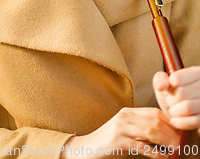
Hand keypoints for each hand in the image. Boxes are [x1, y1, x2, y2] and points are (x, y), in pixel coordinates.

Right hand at [60, 107, 179, 157]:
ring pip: (150, 131)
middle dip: (171, 132)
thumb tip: (162, 134)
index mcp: (128, 112)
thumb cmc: (108, 142)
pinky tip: (162, 158)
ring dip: (166, 141)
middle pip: (155, 120)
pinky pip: (141, 146)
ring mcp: (120, 128)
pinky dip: (155, 153)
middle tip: (180, 143)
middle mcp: (125, 116)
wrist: (86, 148)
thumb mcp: (125, 130)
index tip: (179, 133)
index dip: (169, 122)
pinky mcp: (117, 141)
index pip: (154, 112)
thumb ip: (140, 129)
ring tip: (175, 150)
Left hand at [153, 66, 199, 133]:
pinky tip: (175, 120)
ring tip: (173, 110)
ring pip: (187, 107)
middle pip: (181, 94)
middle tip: (170, 103)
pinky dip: (180, 122)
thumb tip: (160, 87)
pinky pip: (194, 121)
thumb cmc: (175, 94)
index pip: (176, 79)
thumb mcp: (166, 82)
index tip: (170, 90)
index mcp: (197, 73)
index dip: (169, 87)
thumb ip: (160, 79)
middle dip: (170, 101)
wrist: (183, 111)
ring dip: (174, 111)